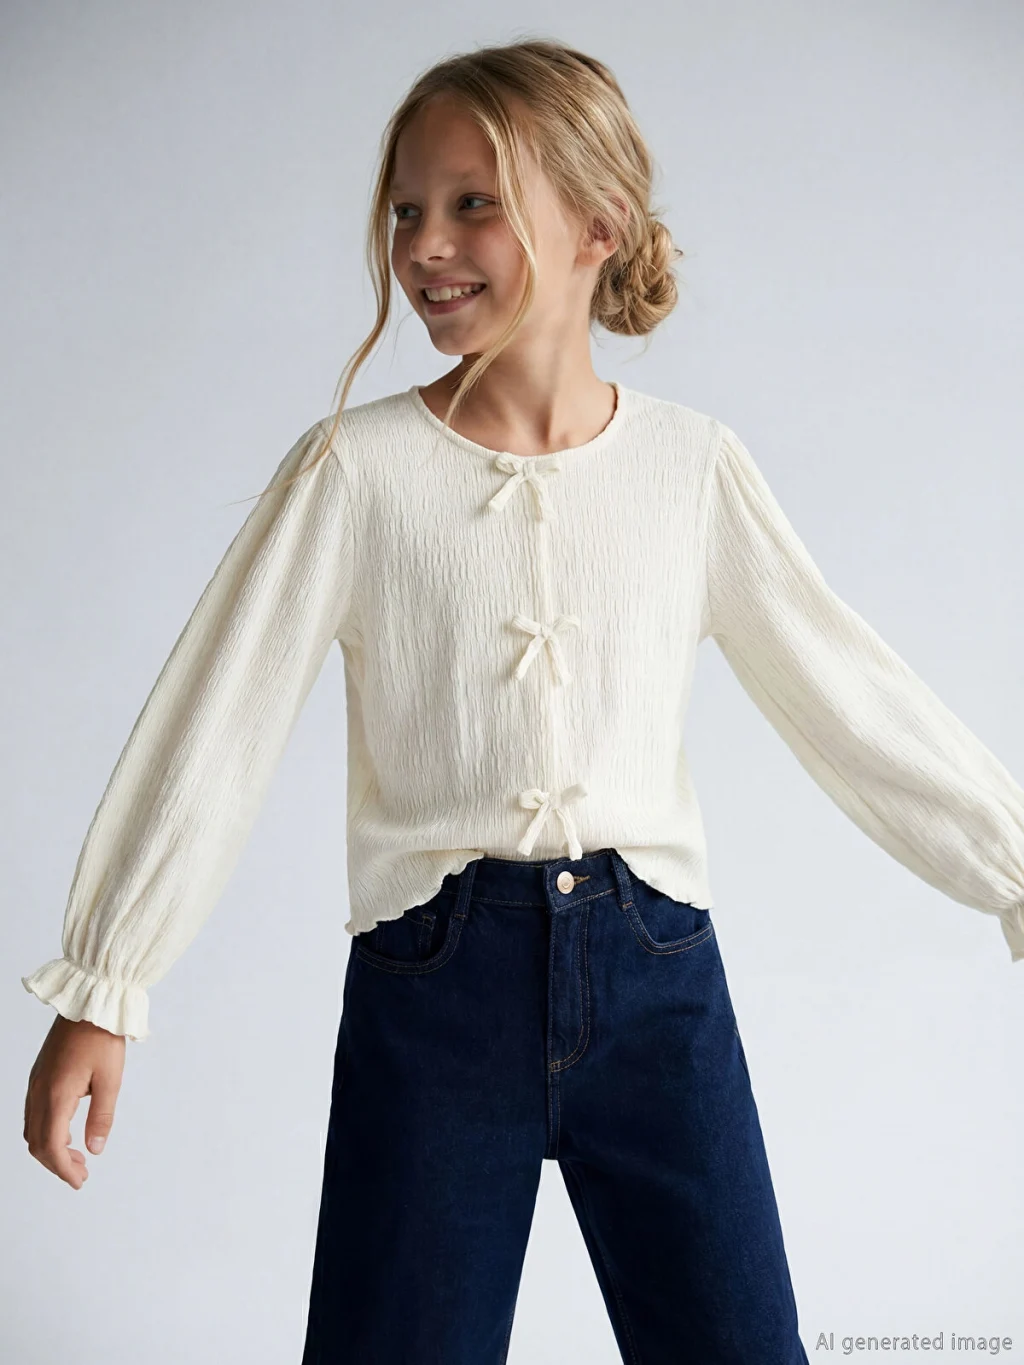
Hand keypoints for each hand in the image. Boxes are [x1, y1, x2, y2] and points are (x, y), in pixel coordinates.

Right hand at [23, 1014, 125, 1188]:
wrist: (90, 1004)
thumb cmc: (102, 1037)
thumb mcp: (110, 1079)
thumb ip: (102, 1116)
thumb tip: (95, 1149)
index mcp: (56, 1095)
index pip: (51, 1146)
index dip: (64, 1169)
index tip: (80, 1180)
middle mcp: (39, 1091)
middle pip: (37, 1143)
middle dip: (57, 1164)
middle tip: (81, 1173)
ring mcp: (36, 1083)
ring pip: (33, 1129)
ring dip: (50, 1148)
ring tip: (77, 1155)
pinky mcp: (39, 1075)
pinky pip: (34, 1113)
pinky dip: (46, 1130)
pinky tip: (66, 1131)